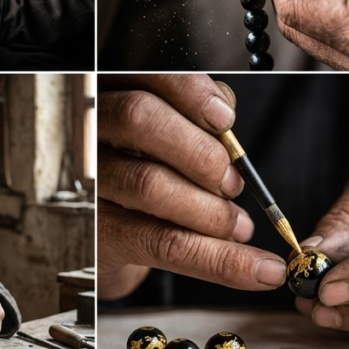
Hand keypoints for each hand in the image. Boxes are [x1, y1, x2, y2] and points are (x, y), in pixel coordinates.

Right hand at [98, 74, 286, 299]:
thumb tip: (225, 114)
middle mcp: (92, 135)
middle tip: (233, 183)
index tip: (225, 120)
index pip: (142, 76)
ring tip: (240, 226)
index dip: (188, 92)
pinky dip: (221, 261)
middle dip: (201, 150)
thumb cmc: (143, 174)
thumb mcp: (168, 138)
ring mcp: (91, 185)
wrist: (108, 236)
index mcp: (112, 97)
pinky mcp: (102, 235)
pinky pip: (164, 245)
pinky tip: (258, 271)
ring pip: (149, 183)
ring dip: (211, 209)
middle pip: (139, 118)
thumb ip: (197, 118)